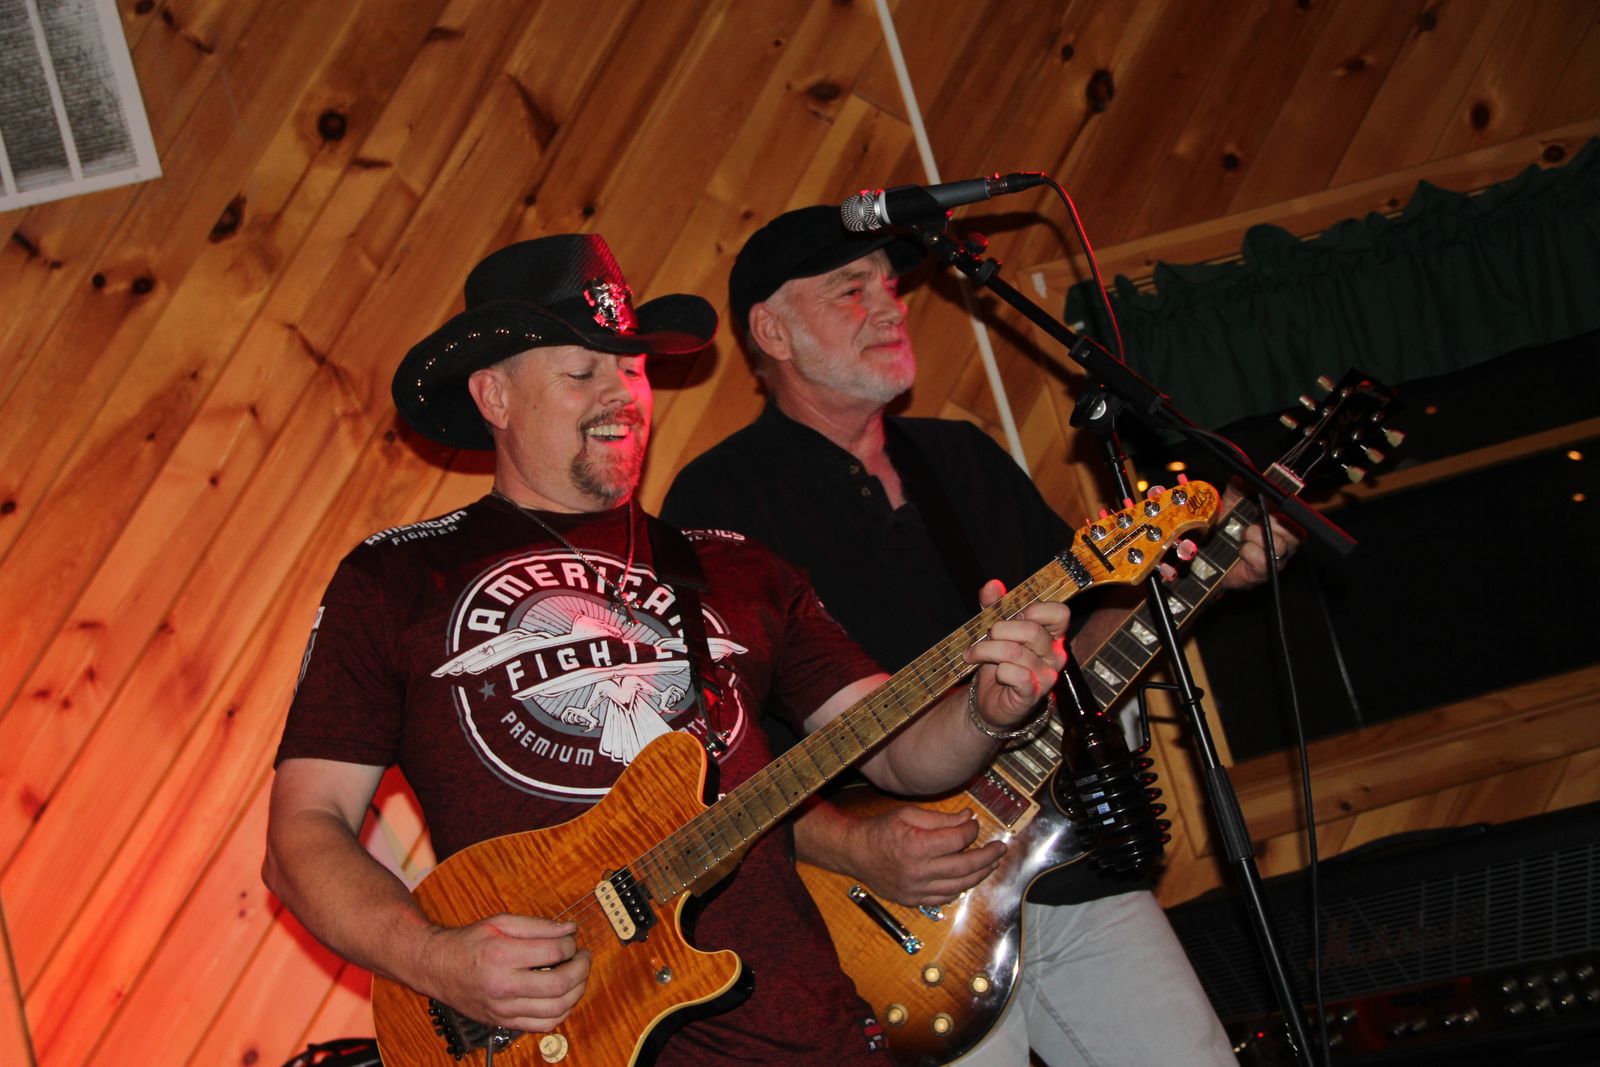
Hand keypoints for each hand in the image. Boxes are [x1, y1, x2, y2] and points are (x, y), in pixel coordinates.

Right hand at [420, 914, 591, 1030]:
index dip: (571, 944)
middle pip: (560, 984)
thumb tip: (570, 929)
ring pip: (556, 1010)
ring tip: (578, 976)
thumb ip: (537, 925)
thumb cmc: (468, 943)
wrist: (437, 968)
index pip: (554, 953)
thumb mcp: (500, 922)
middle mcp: (503, 986)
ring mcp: (504, 1009)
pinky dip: (562, 1012)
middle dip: (581, 969)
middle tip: (583, 957)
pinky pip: (543, 1025)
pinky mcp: (504, 1022)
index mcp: (502, 956)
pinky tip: (564, 996)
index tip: (571, 939)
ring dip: (577, 992)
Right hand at [846, 805, 1004, 906]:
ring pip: (959, 885)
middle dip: (988, 856)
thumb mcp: (909, 814)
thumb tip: (969, 818)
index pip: (958, 840)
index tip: (975, 825)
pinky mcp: (913, 899)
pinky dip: (959, 888)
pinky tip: (967, 878)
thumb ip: (941, 819)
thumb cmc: (880, 830)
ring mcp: (917, 889)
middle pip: (966, 866)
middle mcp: (919, 871)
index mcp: (918, 846)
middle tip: (1000, 849)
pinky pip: (944, 897)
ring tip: (990, 864)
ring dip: (979, 874)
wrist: (855, 853)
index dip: (971, 831)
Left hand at [963, 579, 1067, 731]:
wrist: (990, 698)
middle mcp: (1054, 654)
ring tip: (974, 653)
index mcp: (1051, 634)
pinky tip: (995, 672)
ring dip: (987, 650)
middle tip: (985, 636)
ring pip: (1015, 652)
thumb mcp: (995, 629)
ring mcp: (1046, 676)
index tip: (1013, 614)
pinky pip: (1017, 675)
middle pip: (1032, 630)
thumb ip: (995, 606)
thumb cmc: (999, 661)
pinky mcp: (1032, 694)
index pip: (1059, 613)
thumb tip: (993, 585)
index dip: (1034, 609)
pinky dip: (1000, 671)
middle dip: (1000, 629)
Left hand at [1218, 482, 1301, 590]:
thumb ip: (1237, 487)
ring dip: (1258, 535)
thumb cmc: (1223, 530)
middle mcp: (1283, 540)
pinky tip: (1241, 550)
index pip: (1296, 512)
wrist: (1206, 557)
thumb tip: (1244, 474)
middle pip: (1296, 529)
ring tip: (1243, 535)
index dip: (1287, 506)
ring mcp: (1275, 557)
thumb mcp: (1229, 503)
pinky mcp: (1264, 572)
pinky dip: (1250, 551)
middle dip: (1275, 520)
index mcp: (1279, 521)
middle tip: (1255, 519)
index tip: (1271, 500)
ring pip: (1282, 544)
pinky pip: (1265, 559)